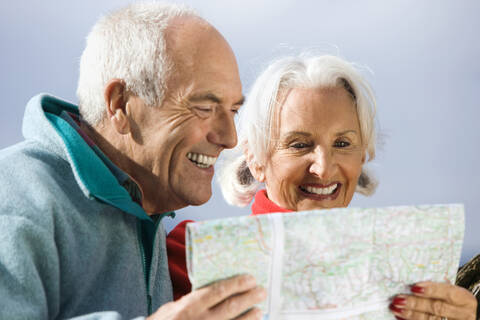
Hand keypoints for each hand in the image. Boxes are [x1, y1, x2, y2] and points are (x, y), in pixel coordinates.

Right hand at [147, 274, 265, 319]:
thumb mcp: (174, 306)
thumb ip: (194, 299)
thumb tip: (218, 290)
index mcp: (191, 306)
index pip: (219, 291)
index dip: (237, 284)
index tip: (251, 278)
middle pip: (231, 307)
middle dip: (249, 298)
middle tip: (262, 291)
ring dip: (250, 317)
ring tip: (259, 310)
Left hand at [389, 281, 476, 319]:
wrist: (459, 313)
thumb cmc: (450, 298)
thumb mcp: (449, 290)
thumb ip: (435, 286)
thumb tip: (410, 279)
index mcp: (465, 299)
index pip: (448, 293)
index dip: (432, 290)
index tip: (414, 287)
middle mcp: (463, 313)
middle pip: (437, 308)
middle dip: (415, 303)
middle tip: (398, 299)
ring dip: (410, 314)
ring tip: (395, 308)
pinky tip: (400, 317)